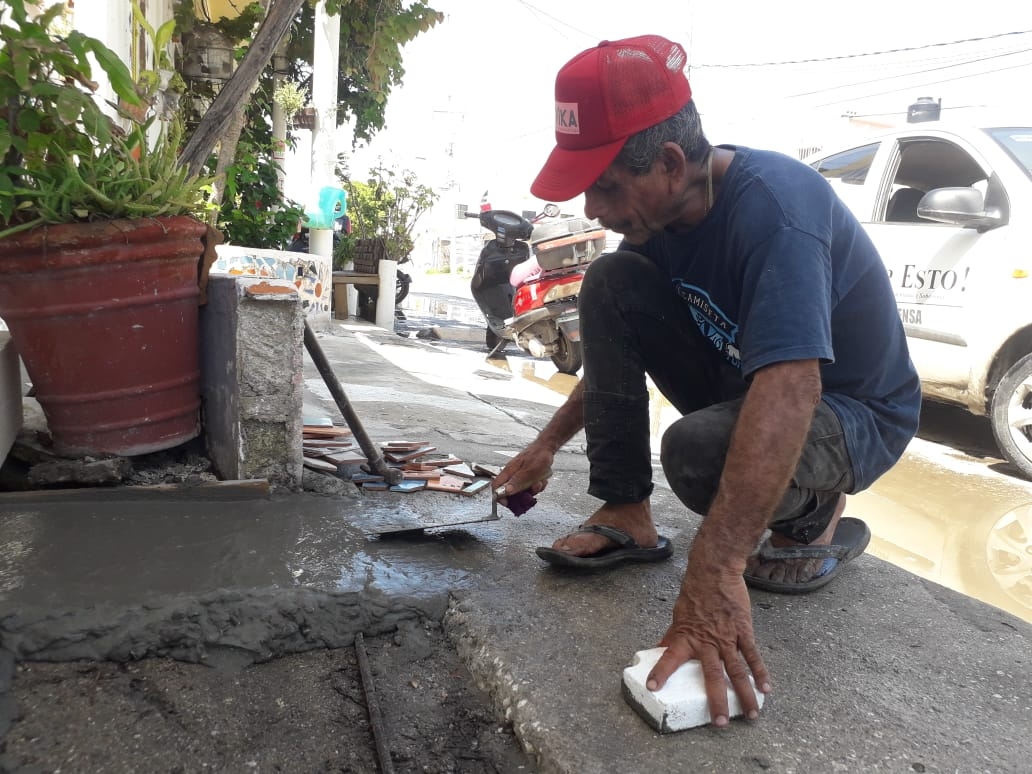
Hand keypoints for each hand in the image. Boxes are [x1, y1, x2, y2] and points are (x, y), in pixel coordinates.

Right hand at [493, 442, 553, 503]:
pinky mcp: (527, 477)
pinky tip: (542, 480)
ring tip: (539, 482)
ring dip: (532, 490)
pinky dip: (537, 486)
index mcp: (508, 471)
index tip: (509, 503)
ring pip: (522, 490)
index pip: (496, 487)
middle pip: (510, 492)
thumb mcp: (529, 471)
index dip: (500, 497)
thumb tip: (506, 491)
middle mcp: (512, 474)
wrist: (547, 447)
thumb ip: (517, 481)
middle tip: (531, 492)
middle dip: (522, 495)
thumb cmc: (538, 456)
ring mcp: (520, 476)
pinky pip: (530, 487)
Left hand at [646, 566, 770, 726]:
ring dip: (745, 694)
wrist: (715, 571)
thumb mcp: (678, 615)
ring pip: (737, 671)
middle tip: (720, 723)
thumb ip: (673, 635)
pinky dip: (760, 672)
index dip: (661, 671)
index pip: (669, 656)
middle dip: (716, 701)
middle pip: (712, 675)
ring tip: (751, 715)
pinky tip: (766, 689)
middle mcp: (707, 641)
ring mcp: (727, 637)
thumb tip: (660, 648)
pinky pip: (753, 655)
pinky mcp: (743, 631)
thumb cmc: (695, 592)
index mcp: (686, 636)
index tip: (653, 687)